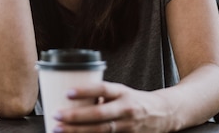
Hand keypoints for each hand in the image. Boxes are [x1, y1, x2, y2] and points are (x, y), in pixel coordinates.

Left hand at [53, 82, 171, 132]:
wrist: (163, 114)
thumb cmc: (134, 100)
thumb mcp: (120, 92)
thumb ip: (101, 96)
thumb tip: (74, 100)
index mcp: (122, 93)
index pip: (102, 89)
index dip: (85, 91)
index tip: (67, 92)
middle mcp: (126, 109)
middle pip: (99, 114)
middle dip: (75, 117)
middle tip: (56, 115)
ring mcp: (128, 127)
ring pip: (101, 131)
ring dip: (78, 131)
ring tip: (59, 130)